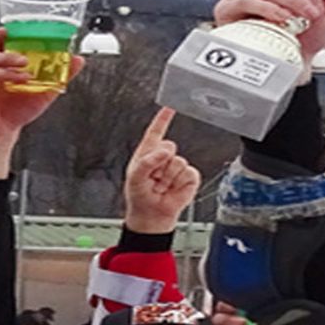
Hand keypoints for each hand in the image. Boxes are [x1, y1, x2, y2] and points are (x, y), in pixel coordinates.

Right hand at [0, 27, 82, 178]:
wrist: (3, 135)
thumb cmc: (18, 110)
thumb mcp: (43, 92)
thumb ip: (60, 75)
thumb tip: (79, 59)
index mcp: (4, 65)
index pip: (1, 41)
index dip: (6, 32)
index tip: (18, 30)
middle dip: (6, 50)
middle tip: (24, 59)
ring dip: (5, 71)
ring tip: (23, 79)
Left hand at [123, 108, 200, 233]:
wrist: (151, 217)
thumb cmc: (140, 197)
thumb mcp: (134, 176)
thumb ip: (147, 160)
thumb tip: (166, 150)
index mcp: (148, 153)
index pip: (156, 131)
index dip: (163, 119)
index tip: (169, 107)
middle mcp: (163, 158)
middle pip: (169, 145)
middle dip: (160, 163)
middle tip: (154, 178)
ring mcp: (177, 168)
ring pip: (178, 161)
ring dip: (168, 177)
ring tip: (161, 186)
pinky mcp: (189, 178)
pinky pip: (189, 173)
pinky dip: (179, 183)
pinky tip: (172, 190)